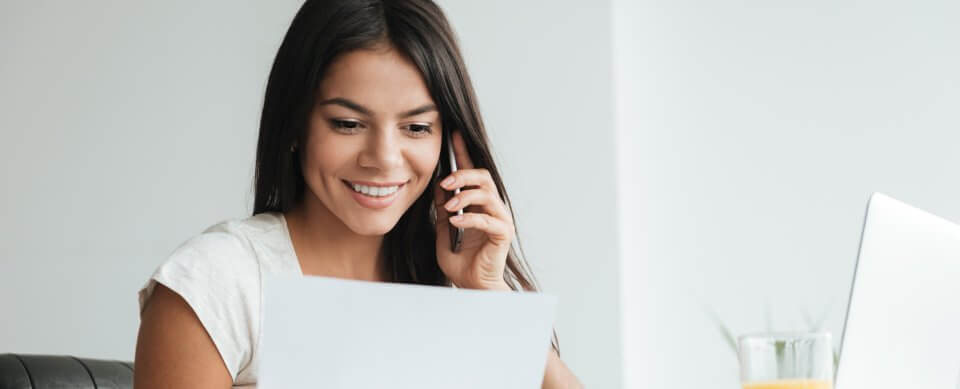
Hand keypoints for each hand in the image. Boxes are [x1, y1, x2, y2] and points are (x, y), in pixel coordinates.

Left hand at [433, 130, 513, 290]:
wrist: (472, 288)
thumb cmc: (461, 264)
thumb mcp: (443, 232)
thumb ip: (443, 211)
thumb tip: (438, 188)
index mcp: (477, 206)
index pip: (471, 173)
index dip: (462, 153)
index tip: (453, 134)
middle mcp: (492, 208)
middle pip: (483, 177)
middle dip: (463, 175)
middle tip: (445, 182)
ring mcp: (500, 219)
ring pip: (486, 193)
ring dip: (465, 196)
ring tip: (448, 207)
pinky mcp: (503, 234)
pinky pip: (487, 218)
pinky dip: (469, 218)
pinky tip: (455, 222)